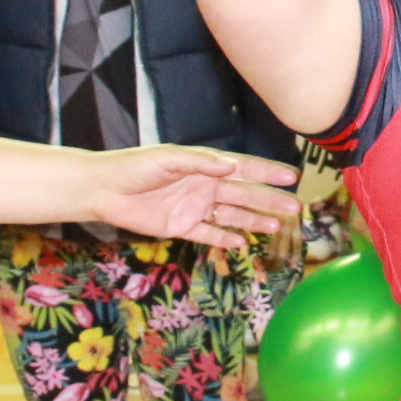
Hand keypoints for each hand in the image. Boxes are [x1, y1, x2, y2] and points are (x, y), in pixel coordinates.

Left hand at [77, 146, 305, 248]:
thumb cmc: (135, 166)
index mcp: (204, 165)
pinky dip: (225, 238)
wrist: (104, 189)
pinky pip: (209, 233)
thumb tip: (233, 166)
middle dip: (270, 200)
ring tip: (276, 226)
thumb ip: (201, 162)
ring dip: (254, 219)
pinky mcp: (181, 226)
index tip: (292, 176)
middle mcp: (204, 186)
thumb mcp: (168, 158)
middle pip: (244, 194)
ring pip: (232, 214)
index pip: (243, 168)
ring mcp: (194, 207)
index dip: (268, 172)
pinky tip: (242, 243)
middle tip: (295, 207)